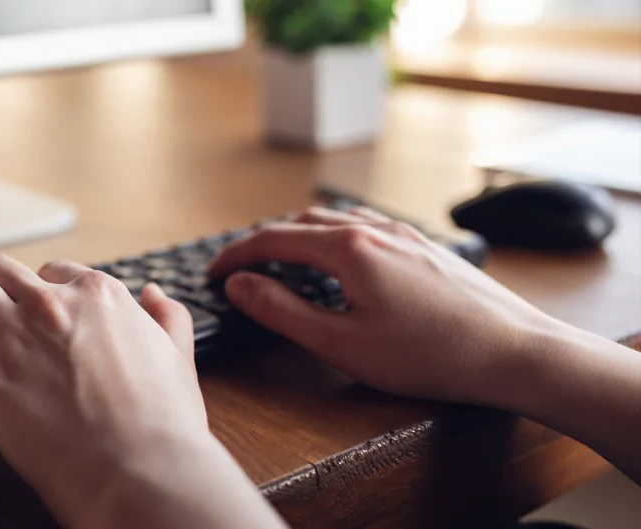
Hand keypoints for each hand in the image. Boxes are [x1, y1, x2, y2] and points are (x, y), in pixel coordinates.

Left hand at [0, 254, 285, 528]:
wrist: (139, 469)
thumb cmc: (162, 424)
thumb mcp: (179, 357)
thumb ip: (167, 317)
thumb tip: (152, 294)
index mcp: (100, 296)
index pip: (54, 272)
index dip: (38, 293)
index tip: (29, 314)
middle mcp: (53, 303)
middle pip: (1, 269)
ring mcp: (16, 333)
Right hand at [207, 206, 564, 403]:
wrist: (513, 351)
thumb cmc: (430, 354)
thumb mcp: (342, 343)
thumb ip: (282, 311)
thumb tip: (239, 285)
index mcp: (348, 249)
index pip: (272, 239)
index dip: (235, 256)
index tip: (214, 274)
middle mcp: (374, 230)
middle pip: (301, 223)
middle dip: (264, 243)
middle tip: (242, 271)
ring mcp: (403, 234)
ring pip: (335, 221)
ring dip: (299, 237)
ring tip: (283, 264)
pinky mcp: (424, 247)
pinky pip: (365, 227)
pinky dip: (333, 238)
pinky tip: (341, 262)